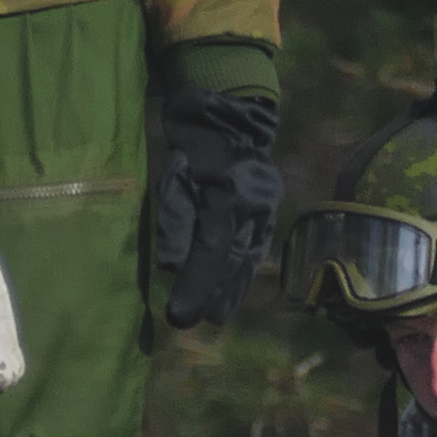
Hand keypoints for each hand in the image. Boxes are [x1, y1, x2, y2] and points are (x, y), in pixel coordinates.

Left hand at [150, 86, 282, 332]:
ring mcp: (265, 209)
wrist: (232, 112)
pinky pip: (255, 247)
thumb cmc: (194, 139)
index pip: (210, 250)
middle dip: (212, 296)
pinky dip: (243, 270)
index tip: (178, 316)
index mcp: (227, 195)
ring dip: (231, 289)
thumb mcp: (175, 169)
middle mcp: (253, 207)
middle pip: (232, 262)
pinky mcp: (267, 210)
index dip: (195, 286)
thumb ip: (173, 217)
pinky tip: (233, 289)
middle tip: (192, 324)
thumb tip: (169, 266)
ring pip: (247, 258)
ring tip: (216, 316)